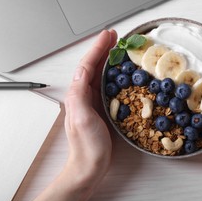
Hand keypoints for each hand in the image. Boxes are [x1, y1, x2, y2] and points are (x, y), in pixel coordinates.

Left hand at [29, 30, 116, 200]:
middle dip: (104, 48)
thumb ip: (79, 95)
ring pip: (102, 73)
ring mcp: (94, 100)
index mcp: (78, 94)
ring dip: (110, 58)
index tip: (109, 35)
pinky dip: (115, 73)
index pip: (88, 64)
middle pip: (94, 65)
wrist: (90, 165)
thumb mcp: (81, 119)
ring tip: (120, 48)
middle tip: (116, 36)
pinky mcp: (103, 107)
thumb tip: (82, 71)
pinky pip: (108, 85)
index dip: (98, 48)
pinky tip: (123, 72)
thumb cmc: (87, 145)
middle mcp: (85, 94)